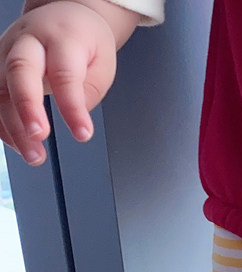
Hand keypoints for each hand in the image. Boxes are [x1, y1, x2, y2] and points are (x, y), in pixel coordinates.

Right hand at [0, 1, 118, 164]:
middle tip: (39, 135)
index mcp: (62, 37)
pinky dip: (3, 124)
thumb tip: (74, 120)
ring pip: (1, 87)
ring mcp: (7, 51)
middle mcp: (29, 41)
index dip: (72, 107)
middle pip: (20, 71)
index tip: (83, 134)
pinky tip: (18, 144)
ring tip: (34, 155)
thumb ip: (88, 92)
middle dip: (27, 107)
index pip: (64, 74)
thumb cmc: (84, 43)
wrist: (65, 17)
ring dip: (13, 125)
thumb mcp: (101, 65)